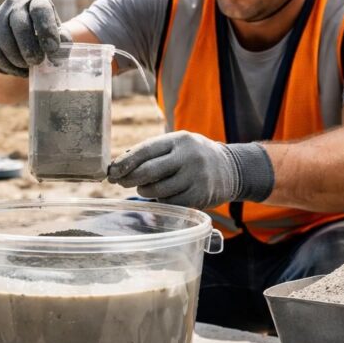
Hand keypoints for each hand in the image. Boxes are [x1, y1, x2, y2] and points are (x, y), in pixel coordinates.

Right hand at [0, 0, 68, 76]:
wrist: (20, 38)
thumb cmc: (44, 35)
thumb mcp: (57, 34)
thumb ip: (62, 41)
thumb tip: (57, 52)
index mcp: (36, 0)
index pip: (40, 9)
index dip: (47, 30)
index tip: (53, 49)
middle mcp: (14, 4)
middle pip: (19, 25)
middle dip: (29, 48)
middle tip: (37, 62)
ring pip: (4, 40)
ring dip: (17, 59)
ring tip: (28, 67)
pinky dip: (6, 64)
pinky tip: (18, 69)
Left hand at [107, 131, 274, 208]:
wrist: (231, 169)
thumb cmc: (194, 156)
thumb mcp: (177, 145)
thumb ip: (152, 151)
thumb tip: (119, 163)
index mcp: (179, 139)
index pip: (145, 150)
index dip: (125, 162)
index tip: (112, 171)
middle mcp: (188, 157)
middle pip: (149, 171)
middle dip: (130, 178)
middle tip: (119, 182)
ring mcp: (195, 177)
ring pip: (157, 190)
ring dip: (144, 191)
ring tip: (144, 188)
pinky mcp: (199, 196)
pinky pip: (169, 202)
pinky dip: (161, 200)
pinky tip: (162, 195)